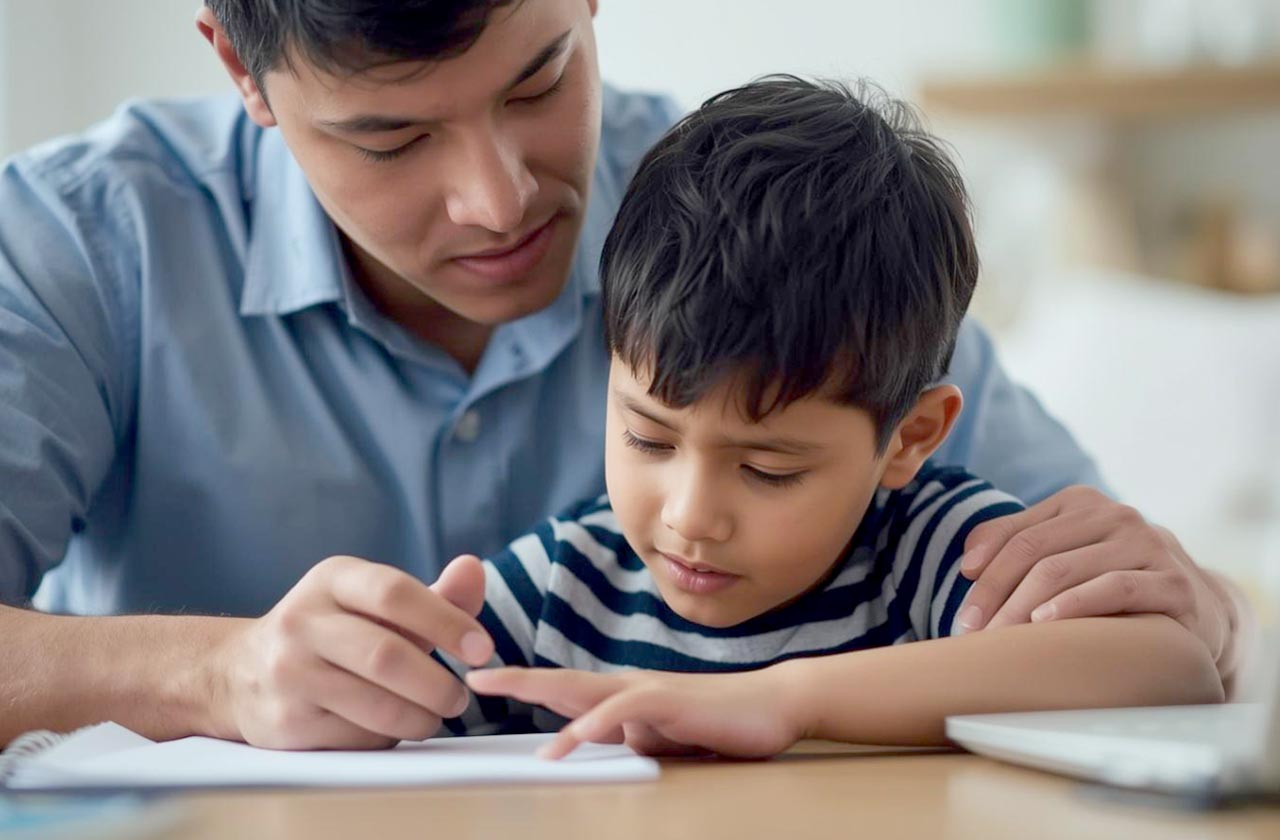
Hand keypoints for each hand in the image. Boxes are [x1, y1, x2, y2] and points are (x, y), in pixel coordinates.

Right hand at [210, 554, 493, 748]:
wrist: (239, 673)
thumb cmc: (332, 632)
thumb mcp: (373, 602)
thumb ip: (434, 594)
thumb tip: (474, 569)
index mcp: (332, 579)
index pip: (394, 593)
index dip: (447, 621)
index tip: (483, 649)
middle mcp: (302, 621)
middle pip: (386, 655)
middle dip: (437, 683)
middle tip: (460, 697)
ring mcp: (288, 673)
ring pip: (375, 705)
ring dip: (420, 717)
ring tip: (435, 715)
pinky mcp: (285, 722)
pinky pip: (356, 737)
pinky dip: (387, 736)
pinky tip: (390, 726)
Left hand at [467, 666, 802, 759]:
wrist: (774, 704)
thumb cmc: (719, 724)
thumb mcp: (664, 741)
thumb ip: (629, 741)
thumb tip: (599, 753)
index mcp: (623, 696)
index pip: (564, 690)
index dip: (524, 686)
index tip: (483, 684)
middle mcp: (628, 686)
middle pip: (562, 681)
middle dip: (516, 680)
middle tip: (473, 678)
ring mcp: (649, 691)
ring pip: (584, 689)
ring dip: (540, 691)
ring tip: (502, 690)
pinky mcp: (672, 703)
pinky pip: (626, 711)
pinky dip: (596, 722)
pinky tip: (571, 735)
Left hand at [958, 486, 1232, 665]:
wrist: (1199, 607)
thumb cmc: (1116, 580)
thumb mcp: (1069, 553)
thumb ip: (1020, 545)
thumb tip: (968, 563)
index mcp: (1082, 503)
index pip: (1017, 534)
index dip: (984, 570)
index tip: (962, 608)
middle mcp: (1115, 515)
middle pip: (1034, 552)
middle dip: (994, 594)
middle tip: (971, 632)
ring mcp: (1147, 544)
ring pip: (1064, 570)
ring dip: (1021, 608)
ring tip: (998, 639)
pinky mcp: (1172, 581)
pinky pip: (1113, 589)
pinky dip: (1073, 605)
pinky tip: (1044, 624)